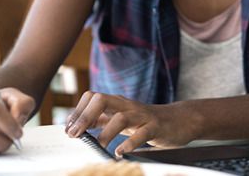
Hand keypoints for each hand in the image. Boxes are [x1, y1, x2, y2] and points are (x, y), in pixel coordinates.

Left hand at [65, 91, 198, 156]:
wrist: (180, 120)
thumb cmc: (146, 120)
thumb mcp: (121, 117)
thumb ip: (101, 118)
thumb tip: (76, 124)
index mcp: (116, 102)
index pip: (91, 97)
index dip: (77, 111)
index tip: (68, 128)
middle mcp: (127, 105)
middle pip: (101, 100)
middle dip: (85, 116)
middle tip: (75, 134)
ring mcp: (142, 115)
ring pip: (121, 117)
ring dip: (106, 132)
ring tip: (99, 145)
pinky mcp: (157, 127)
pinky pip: (143, 134)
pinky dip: (130, 143)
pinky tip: (120, 152)